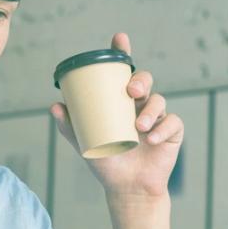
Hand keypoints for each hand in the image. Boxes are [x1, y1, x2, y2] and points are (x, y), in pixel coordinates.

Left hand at [51, 33, 183, 200]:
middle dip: (140, 80)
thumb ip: (70, 126)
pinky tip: (152, 139)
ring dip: (150, 111)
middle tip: (131, 91)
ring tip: (139, 127)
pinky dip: (163, 129)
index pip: (122, 71)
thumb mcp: (85, 144)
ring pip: (159, 101)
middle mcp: (140, 105)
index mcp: (120, 101)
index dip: (122, 52)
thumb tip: (54, 106)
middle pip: (144, 80)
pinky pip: (173, 122)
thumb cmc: (107, 163)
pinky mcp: (172, 132)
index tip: (119, 39)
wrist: (127, 188)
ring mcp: (158, 118)